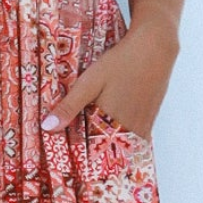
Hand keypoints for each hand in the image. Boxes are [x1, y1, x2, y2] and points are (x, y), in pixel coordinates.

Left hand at [41, 13, 178, 140]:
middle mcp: (129, 128)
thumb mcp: (90, 82)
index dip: (80, 153)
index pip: (91, 150)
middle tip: (81, 147)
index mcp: (110, 123)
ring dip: (110, 142)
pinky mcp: (151, 118)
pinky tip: (116, 125)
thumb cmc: (121, 62)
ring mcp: (143, 124)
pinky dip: (124, 135)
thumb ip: (70, 106)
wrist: (154, 47)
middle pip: (108, 148)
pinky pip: (136, 136)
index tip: (69, 155)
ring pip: (122, 143)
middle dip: (95, 149)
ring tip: (96, 138)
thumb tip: (47, 128)